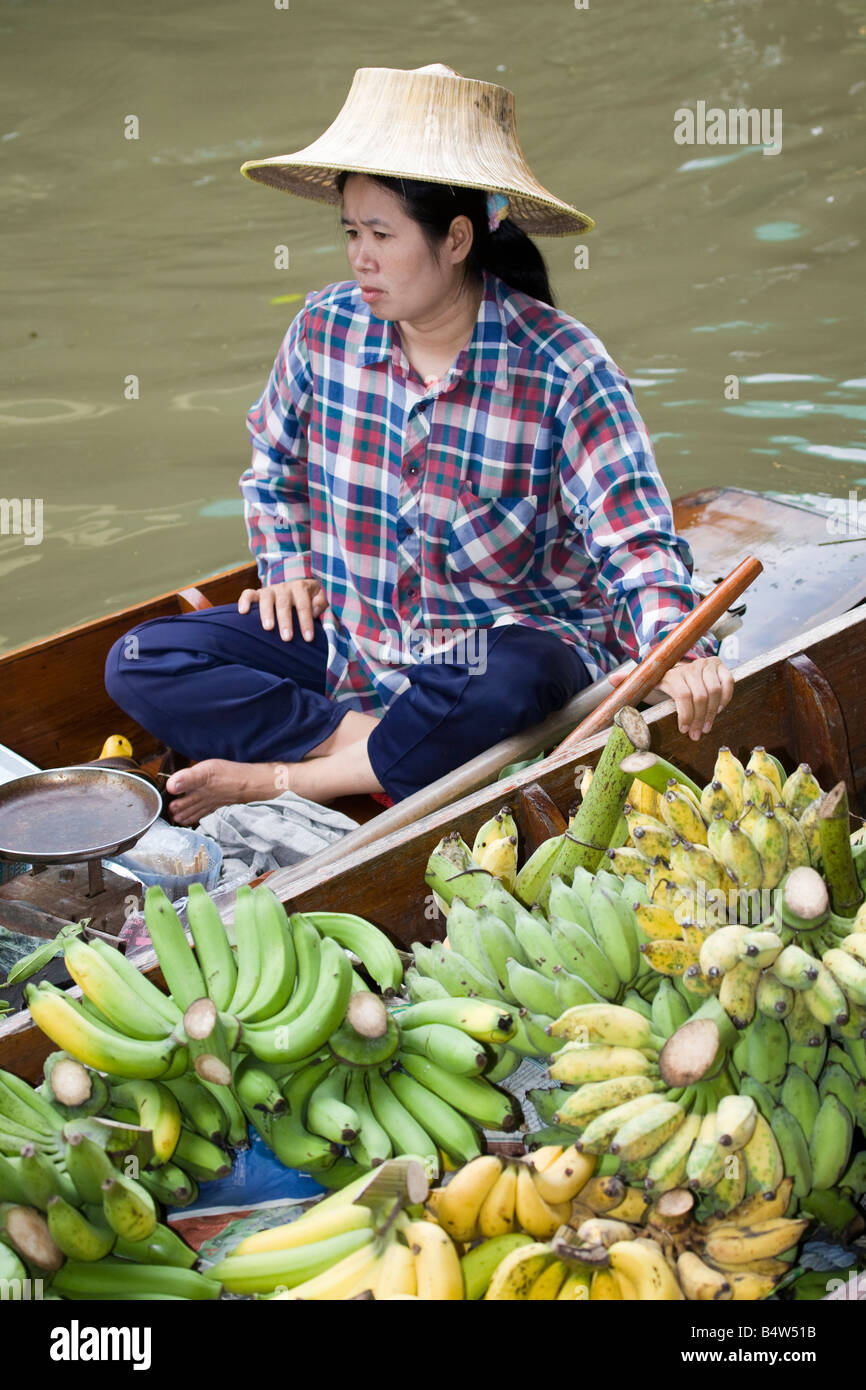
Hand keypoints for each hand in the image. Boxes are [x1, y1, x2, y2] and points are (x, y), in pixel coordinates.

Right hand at [237, 578, 328, 641]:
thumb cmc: (309, 596)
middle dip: (285, 621)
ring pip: (266, 599)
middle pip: (284, 604)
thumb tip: (316, 611)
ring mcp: (270, 590)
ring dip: (266, 614)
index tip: (308, 638)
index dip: (306, 622)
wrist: (295, 584)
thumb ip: (321, 602)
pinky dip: (244, 601)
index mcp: (301, 588)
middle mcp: (284, 588)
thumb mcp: (320, 595)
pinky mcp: (258, 593)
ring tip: (268, 628)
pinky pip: (248, 594)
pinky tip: (242, 612)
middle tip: (287, 638)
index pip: (304, 606)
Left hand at [608, 656, 733, 740]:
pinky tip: (718, 711)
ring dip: (712, 713)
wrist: (678, 667)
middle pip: (700, 696)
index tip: (684, 730)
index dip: (686, 715)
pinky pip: (728, 682)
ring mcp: (706, 664)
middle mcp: (689, 666)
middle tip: (697, 735)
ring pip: (715, 691)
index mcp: (670, 673)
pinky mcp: (719, 665)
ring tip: (706, 728)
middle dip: (699, 719)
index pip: (683, 695)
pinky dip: (725, 699)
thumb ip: (630, 683)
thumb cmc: (661, 683)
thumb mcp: (646, 685)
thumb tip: (611, 679)